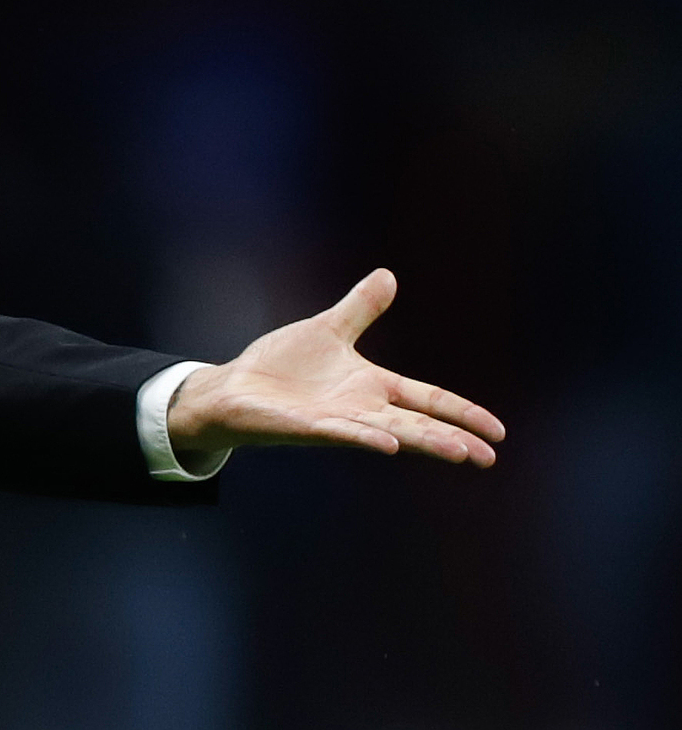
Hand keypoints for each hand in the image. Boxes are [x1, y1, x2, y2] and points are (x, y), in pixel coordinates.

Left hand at [165, 269, 504, 466]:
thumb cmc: (280, 366)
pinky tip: (389, 446)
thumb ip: (360, 308)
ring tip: (460, 453)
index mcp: (371, 386)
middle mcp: (360, 408)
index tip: (498, 431)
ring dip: (423, 442)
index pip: (428, 399)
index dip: (461, 412)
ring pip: (388, 433)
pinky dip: (364, 437)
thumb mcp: (328, 330)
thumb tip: (388, 275)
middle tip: (490, 457)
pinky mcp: (307, 427)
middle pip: (417, 424)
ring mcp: (336, 420)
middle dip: (454, 439)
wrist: (234, 388)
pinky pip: (341, 433)